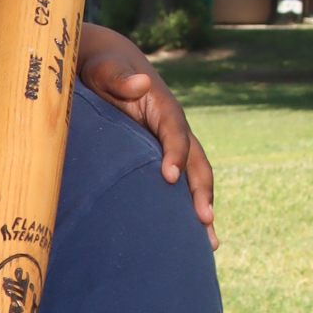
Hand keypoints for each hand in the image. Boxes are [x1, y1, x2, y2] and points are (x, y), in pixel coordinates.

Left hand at [74, 30, 217, 247]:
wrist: (109, 67)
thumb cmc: (102, 69)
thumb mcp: (105, 68)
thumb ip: (119, 76)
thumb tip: (138, 81)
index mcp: (162, 108)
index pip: (175, 132)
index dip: (175, 153)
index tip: (169, 177)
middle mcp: (174, 129)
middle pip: (196, 161)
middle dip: (201, 191)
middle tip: (204, 220)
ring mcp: (170, 146)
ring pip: (194, 179)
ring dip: (203, 208)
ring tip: (210, 244)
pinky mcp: (161, 159)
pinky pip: (179, 186)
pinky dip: (185, 211)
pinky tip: (191, 240)